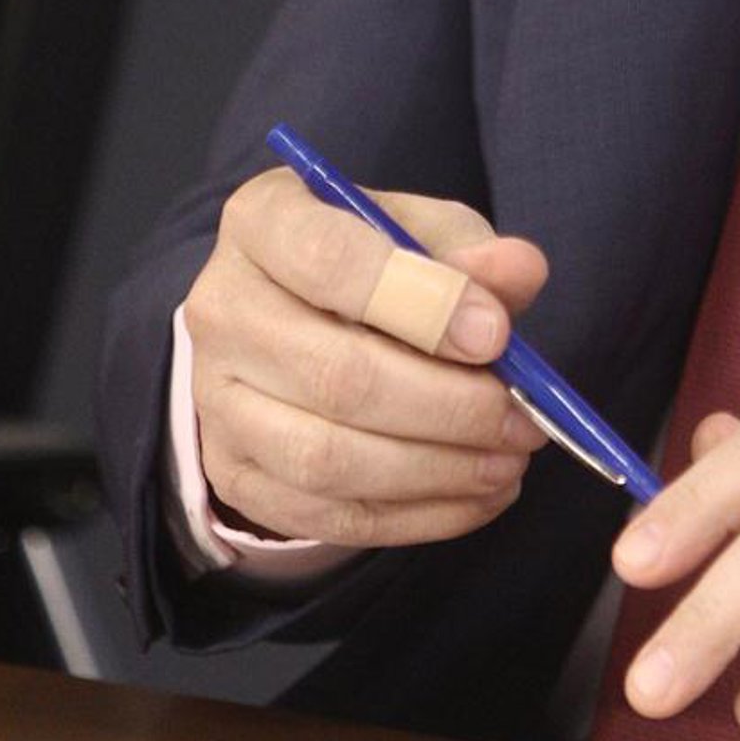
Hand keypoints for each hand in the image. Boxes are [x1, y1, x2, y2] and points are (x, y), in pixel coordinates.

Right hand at [183, 169, 549, 550]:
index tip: (497, 335)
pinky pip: (327, 516)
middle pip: (337, 376)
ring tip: (509, 460)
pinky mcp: (234, 474)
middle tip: (524, 419)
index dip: (423, 302)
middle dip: (448, 406)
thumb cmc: (370, 262)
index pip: (329, 260)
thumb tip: (519, 271)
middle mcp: (221, 311)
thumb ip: (469, 249)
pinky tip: (478, 496)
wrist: (295, 315)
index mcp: (262, 224)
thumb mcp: (420, 230)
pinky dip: (417, 516)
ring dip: (437, 470)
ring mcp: (215, 402)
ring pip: (328, 460)